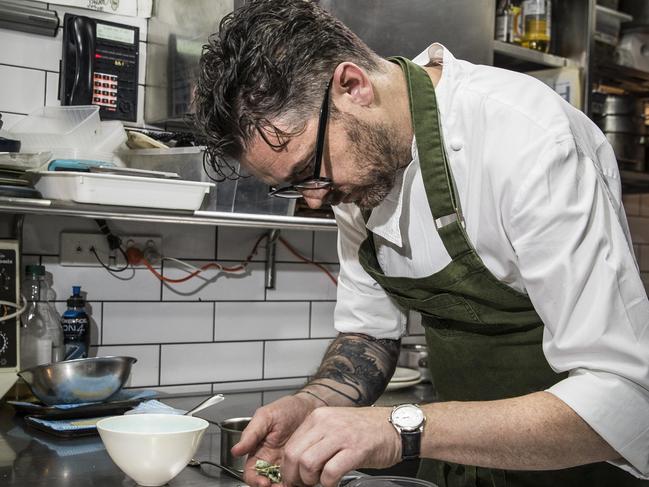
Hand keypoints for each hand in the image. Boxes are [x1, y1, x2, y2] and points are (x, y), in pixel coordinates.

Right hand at [232, 394, 317, 486]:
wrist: (310, 406)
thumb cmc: (286, 408)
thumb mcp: (265, 416)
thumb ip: (250, 433)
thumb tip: (235, 450)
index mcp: (259, 451)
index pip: (251, 473)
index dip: (254, 480)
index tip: (263, 482)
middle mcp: (271, 461)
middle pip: (265, 482)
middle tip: (279, 486)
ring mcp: (287, 464)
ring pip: (281, 483)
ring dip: (283, 486)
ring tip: (291, 483)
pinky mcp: (301, 464)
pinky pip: (297, 478)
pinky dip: (298, 481)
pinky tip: (301, 478)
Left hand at [280, 406, 400, 486]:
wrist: (397, 426)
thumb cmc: (368, 430)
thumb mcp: (336, 426)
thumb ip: (317, 440)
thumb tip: (298, 463)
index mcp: (318, 417)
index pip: (290, 445)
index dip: (289, 468)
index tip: (293, 479)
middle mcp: (326, 423)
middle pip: (294, 455)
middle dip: (294, 477)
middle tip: (303, 485)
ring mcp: (341, 435)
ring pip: (307, 463)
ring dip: (310, 480)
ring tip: (320, 482)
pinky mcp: (356, 449)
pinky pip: (330, 472)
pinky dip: (328, 483)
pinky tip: (334, 482)